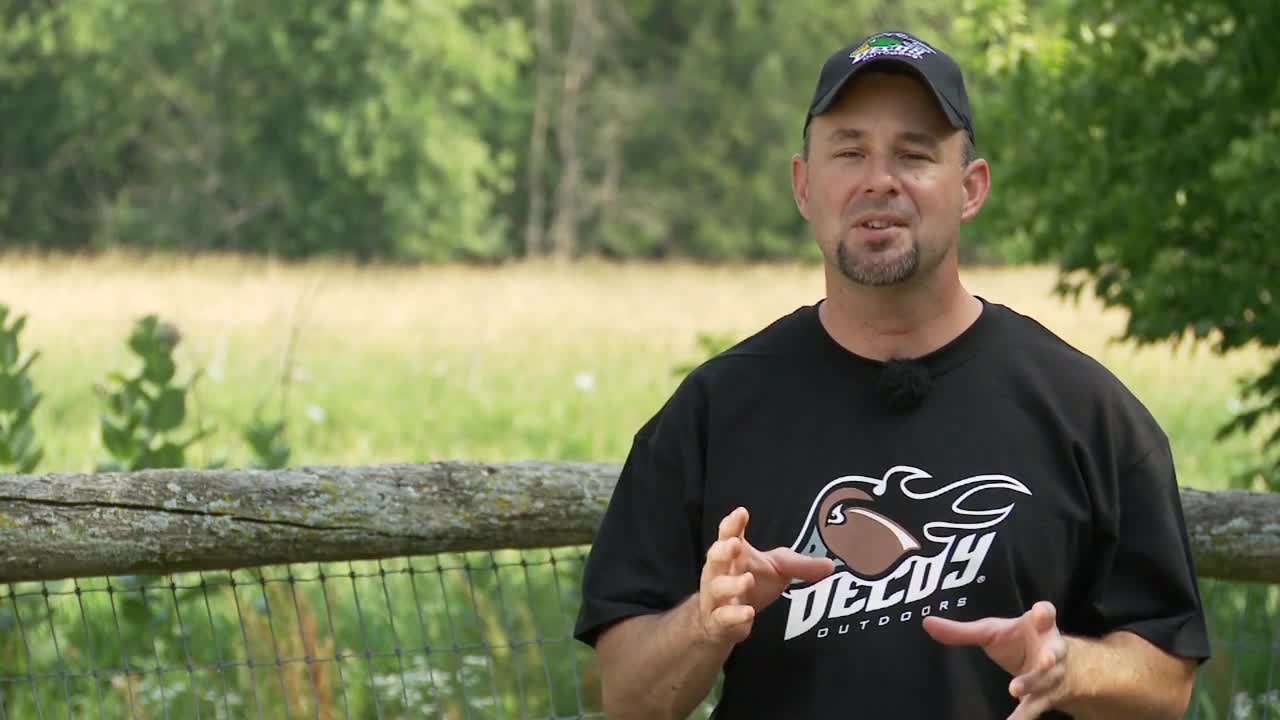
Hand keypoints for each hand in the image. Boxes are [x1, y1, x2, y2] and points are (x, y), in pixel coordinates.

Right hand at [695, 506, 833, 645]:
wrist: (724, 622)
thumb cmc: (753, 585)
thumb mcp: (778, 570)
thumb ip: (801, 566)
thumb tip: (831, 564)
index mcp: (733, 554)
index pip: (728, 534)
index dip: (733, 523)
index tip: (742, 512)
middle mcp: (719, 572)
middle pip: (714, 557)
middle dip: (723, 550)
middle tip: (735, 543)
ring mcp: (715, 598)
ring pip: (717, 588)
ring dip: (731, 584)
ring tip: (747, 580)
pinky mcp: (718, 622)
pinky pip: (721, 618)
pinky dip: (733, 615)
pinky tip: (748, 613)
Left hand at [922, 601, 1068, 719]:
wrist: (1053, 665)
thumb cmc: (1017, 640)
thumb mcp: (991, 632)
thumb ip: (962, 631)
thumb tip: (926, 623)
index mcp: (1039, 625)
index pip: (1046, 613)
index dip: (1045, 613)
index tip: (1041, 612)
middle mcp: (1051, 649)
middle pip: (1054, 652)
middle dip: (1049, 656)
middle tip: (1046, 660)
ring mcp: (1051, 674)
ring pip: (1045, 680)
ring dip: (1032, 684)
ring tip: (1015, 689)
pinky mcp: (1046, 695)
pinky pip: (1035, 706)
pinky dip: (1023, 716)